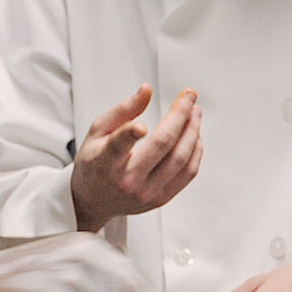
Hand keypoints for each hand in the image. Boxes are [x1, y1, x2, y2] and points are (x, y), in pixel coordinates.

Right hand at [70, 84, 202, 233]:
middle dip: (180, 115)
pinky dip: (195, 151)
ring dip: (192, 130)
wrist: (95, 200)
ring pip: (180, 159)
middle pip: (162, 145)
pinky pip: (188, 173)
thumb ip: (122, 110)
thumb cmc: (95, 163)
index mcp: (105, 163)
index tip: (141, 125)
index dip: (130, 135)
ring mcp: (147, 193)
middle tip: (188, 97)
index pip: (118, 146)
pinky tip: (194, 135)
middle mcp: (127, 181)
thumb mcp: (97, 132)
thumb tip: (146, 90)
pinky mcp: (161, 199)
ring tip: (194, 112)